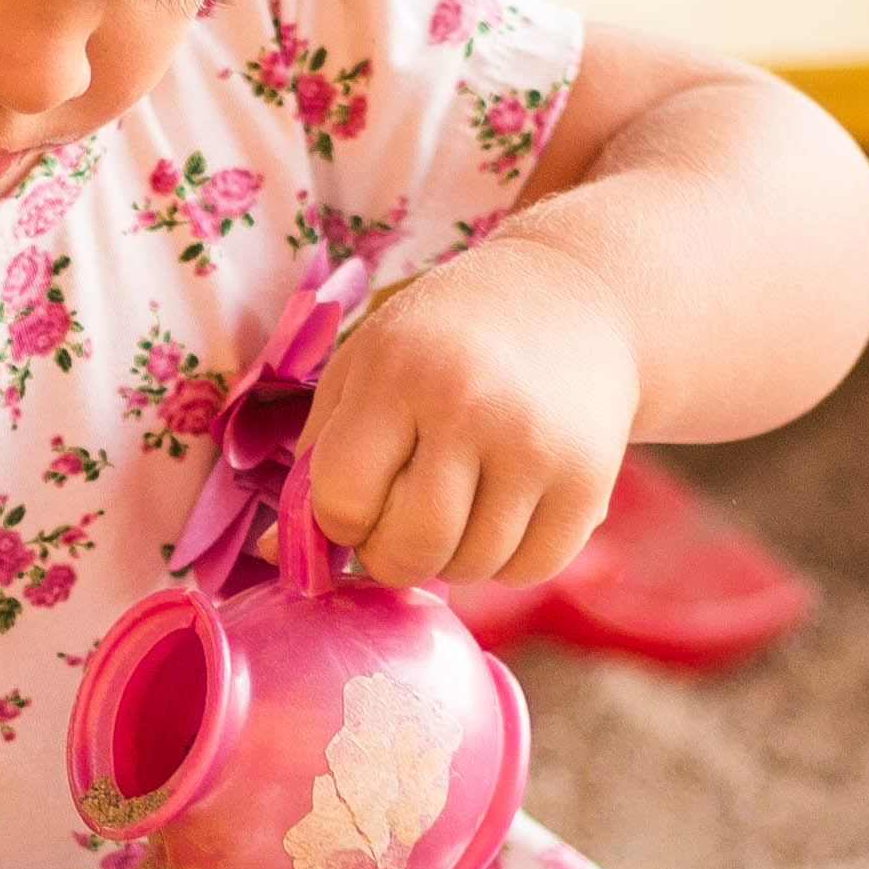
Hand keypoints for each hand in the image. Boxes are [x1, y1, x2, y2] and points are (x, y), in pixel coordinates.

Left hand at [302, 230, 641, 588]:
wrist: (572, 298)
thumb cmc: (444, 338)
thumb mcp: (365, 367)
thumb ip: (315, 458)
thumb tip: (277, 555)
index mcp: (398, 374)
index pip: (343, 501)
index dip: (340, 519)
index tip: (358, 499)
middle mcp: (470, 408)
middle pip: (411, 549)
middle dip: (393, 557)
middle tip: (401, 524)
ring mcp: (537, 447)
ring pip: (473, 568)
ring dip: (453, 560)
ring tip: (457, 507)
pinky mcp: (591, 479)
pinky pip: (531, 571)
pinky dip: (508, 561)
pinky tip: (505, 511)